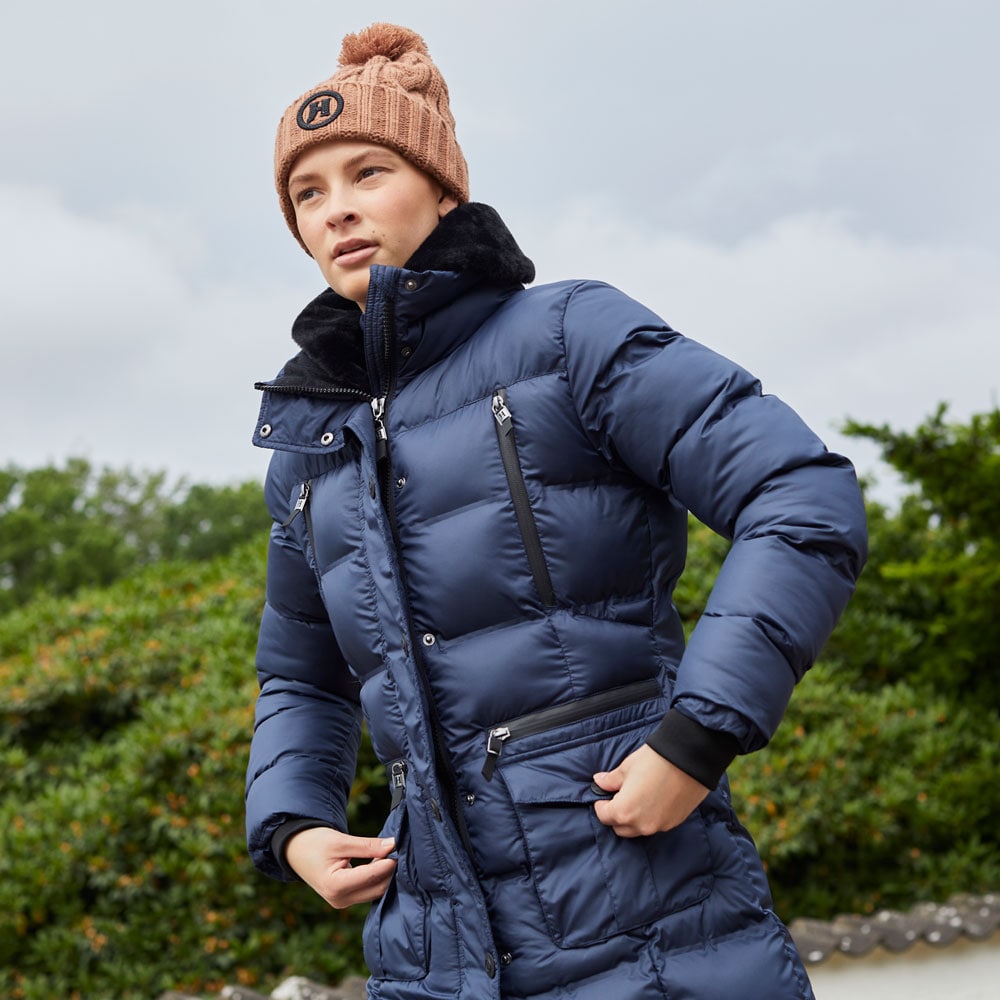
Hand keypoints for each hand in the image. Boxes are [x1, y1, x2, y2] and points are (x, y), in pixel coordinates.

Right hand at [285, 827, 396, 908]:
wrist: (296, 851)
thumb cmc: (315, 843)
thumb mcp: (341, 841)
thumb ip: (368, 846)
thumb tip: (393, 845)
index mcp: (335, 886)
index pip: (370, 876)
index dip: (388, 863)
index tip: (400, 848)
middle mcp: (340, 899)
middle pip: (376, 888)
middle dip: (390, 870)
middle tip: (400, 850)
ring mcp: (343, 902)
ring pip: (375, 891)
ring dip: (385, 874)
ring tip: (392, 853)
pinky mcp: (346, 899)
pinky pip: (369, 890)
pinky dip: (377, 877)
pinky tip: (382, 861)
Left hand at [592, 744, 708, 836]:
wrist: (690, 760)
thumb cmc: (655, 761)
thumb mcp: (627, 767)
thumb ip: (611, 780)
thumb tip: (599, 782)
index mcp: (624, 811)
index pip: (604, 817)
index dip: (601, 805)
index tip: (603, 796)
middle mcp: (641, 825)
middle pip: (620, 828)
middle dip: (616, 814)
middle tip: (619, 796)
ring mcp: (659, 826)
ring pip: (638, 829)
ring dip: (633, 818)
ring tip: (637, 798)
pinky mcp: (674, 823)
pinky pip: (655, 825)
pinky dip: (650, 817)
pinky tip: (653, 800)